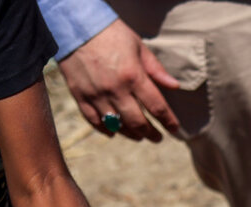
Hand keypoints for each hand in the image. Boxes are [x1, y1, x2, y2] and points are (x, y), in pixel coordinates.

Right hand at [58, 19, 180, 141]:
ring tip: (139, 135)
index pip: (157, 107)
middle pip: (138, 122)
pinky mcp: (80, 96)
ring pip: (117, 126)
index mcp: (133, 76)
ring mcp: (96, 95)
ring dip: (131, 134)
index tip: (173, 128)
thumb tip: (174, 86)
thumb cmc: (111, 33)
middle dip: (151, 133)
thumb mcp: (138, 46)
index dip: (168, 121)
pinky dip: (105, 130)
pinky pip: (94, 120)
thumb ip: (156, 69)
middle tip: (157, 137)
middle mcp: (115, 89)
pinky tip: (114, 133)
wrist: (75, 25)